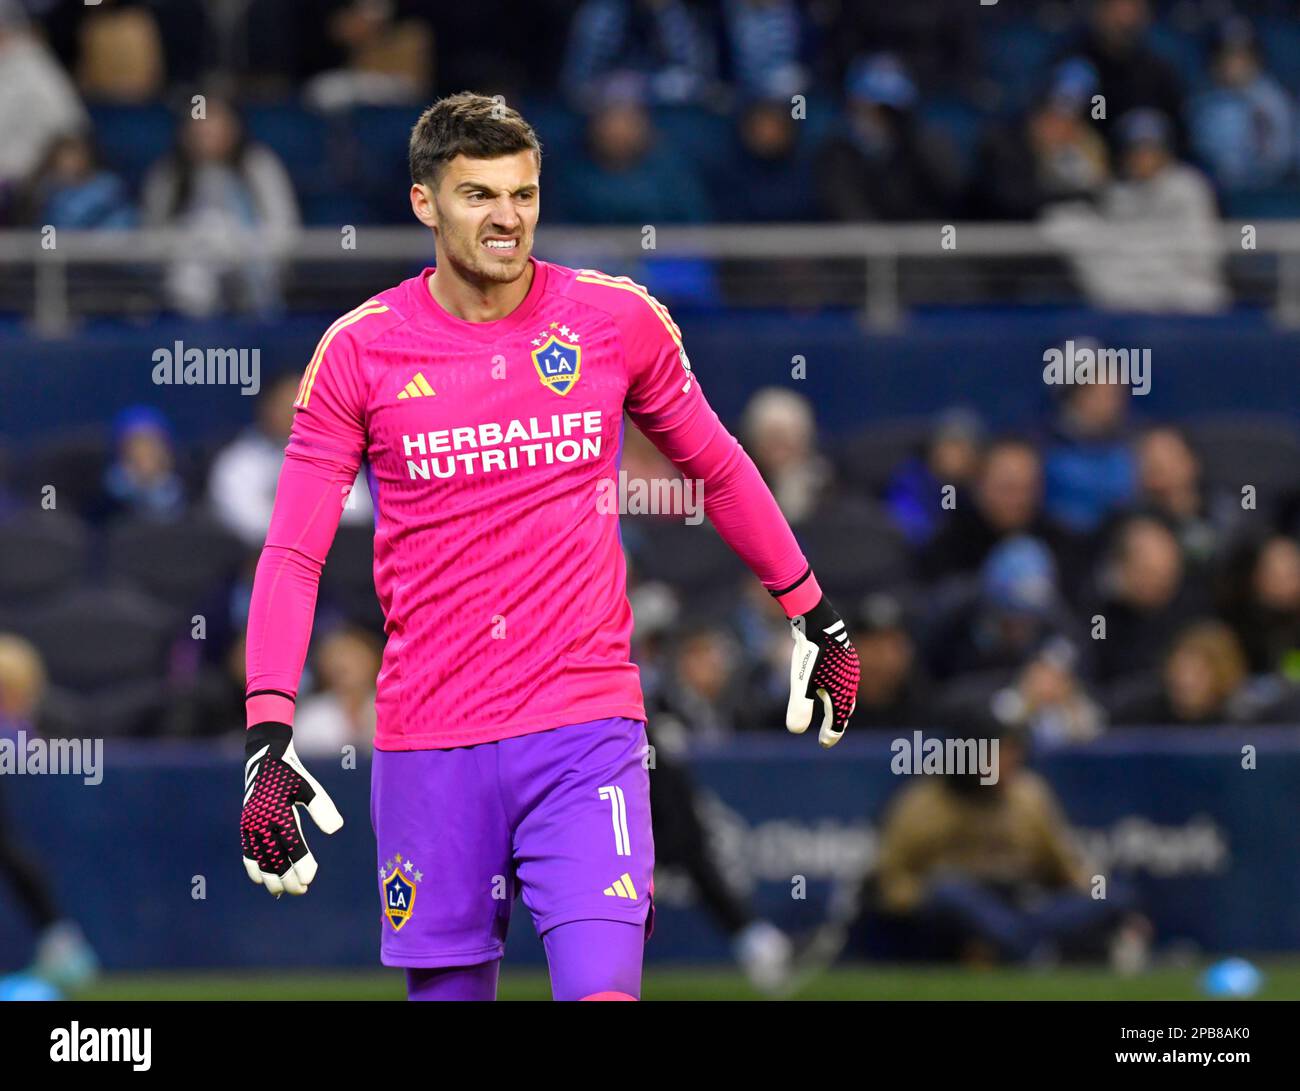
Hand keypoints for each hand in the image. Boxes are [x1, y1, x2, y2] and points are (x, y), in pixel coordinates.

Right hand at [241, 722, 342, 895]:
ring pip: (259, 861)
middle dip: (287, 879)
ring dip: (270, 879)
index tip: (309, 879)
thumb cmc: (292, 774)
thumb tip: (335, 829)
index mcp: (279, 813)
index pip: (292, 847)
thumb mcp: (309, 787)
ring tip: (282, 892)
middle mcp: (261, 822)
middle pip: (274, 859)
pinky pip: (248, 853)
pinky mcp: (245, 826)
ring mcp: (250, 826)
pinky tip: (262, 881)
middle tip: (302, 891)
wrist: (265, 758)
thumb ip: (321, 807)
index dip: (301, 865)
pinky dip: (254, 869)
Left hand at [786, 596, 859, 747]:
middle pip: (846, 708)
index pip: (839, 721)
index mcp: (842, 694)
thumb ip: (800, 707)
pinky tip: (828, 682)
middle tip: (830, 732)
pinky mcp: (843, 656)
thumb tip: (796, 730)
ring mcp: (848, 668)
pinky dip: (837, 687)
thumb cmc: (811, 655)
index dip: (831, 734)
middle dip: (838, 721)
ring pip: (846, 691)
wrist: (819, 622)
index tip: (824, 743)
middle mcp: (849, 683)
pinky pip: (842, 677)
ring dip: (839, 704)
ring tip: (832, 709)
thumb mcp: (801, 684)